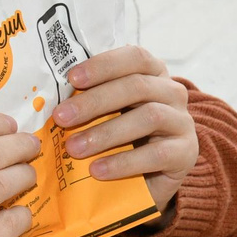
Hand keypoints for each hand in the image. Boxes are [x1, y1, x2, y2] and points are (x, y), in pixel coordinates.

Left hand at [54, 45, 197, 212]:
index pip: (134, 58)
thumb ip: (89, 100)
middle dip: (95, 101)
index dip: (103, 65)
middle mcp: (172, 92)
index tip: (72, 79)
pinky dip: (123, 162)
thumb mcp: (106, 114)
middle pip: (137, 87)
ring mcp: (182, 122)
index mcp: (153, 74)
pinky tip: (97, 170)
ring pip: (149, 117)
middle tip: (61, 118)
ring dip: (106, 133)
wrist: (149, 179)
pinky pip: (156, 154)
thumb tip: (49, 98)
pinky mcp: (186, 153)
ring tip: (74, 149)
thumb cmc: (121, 139)